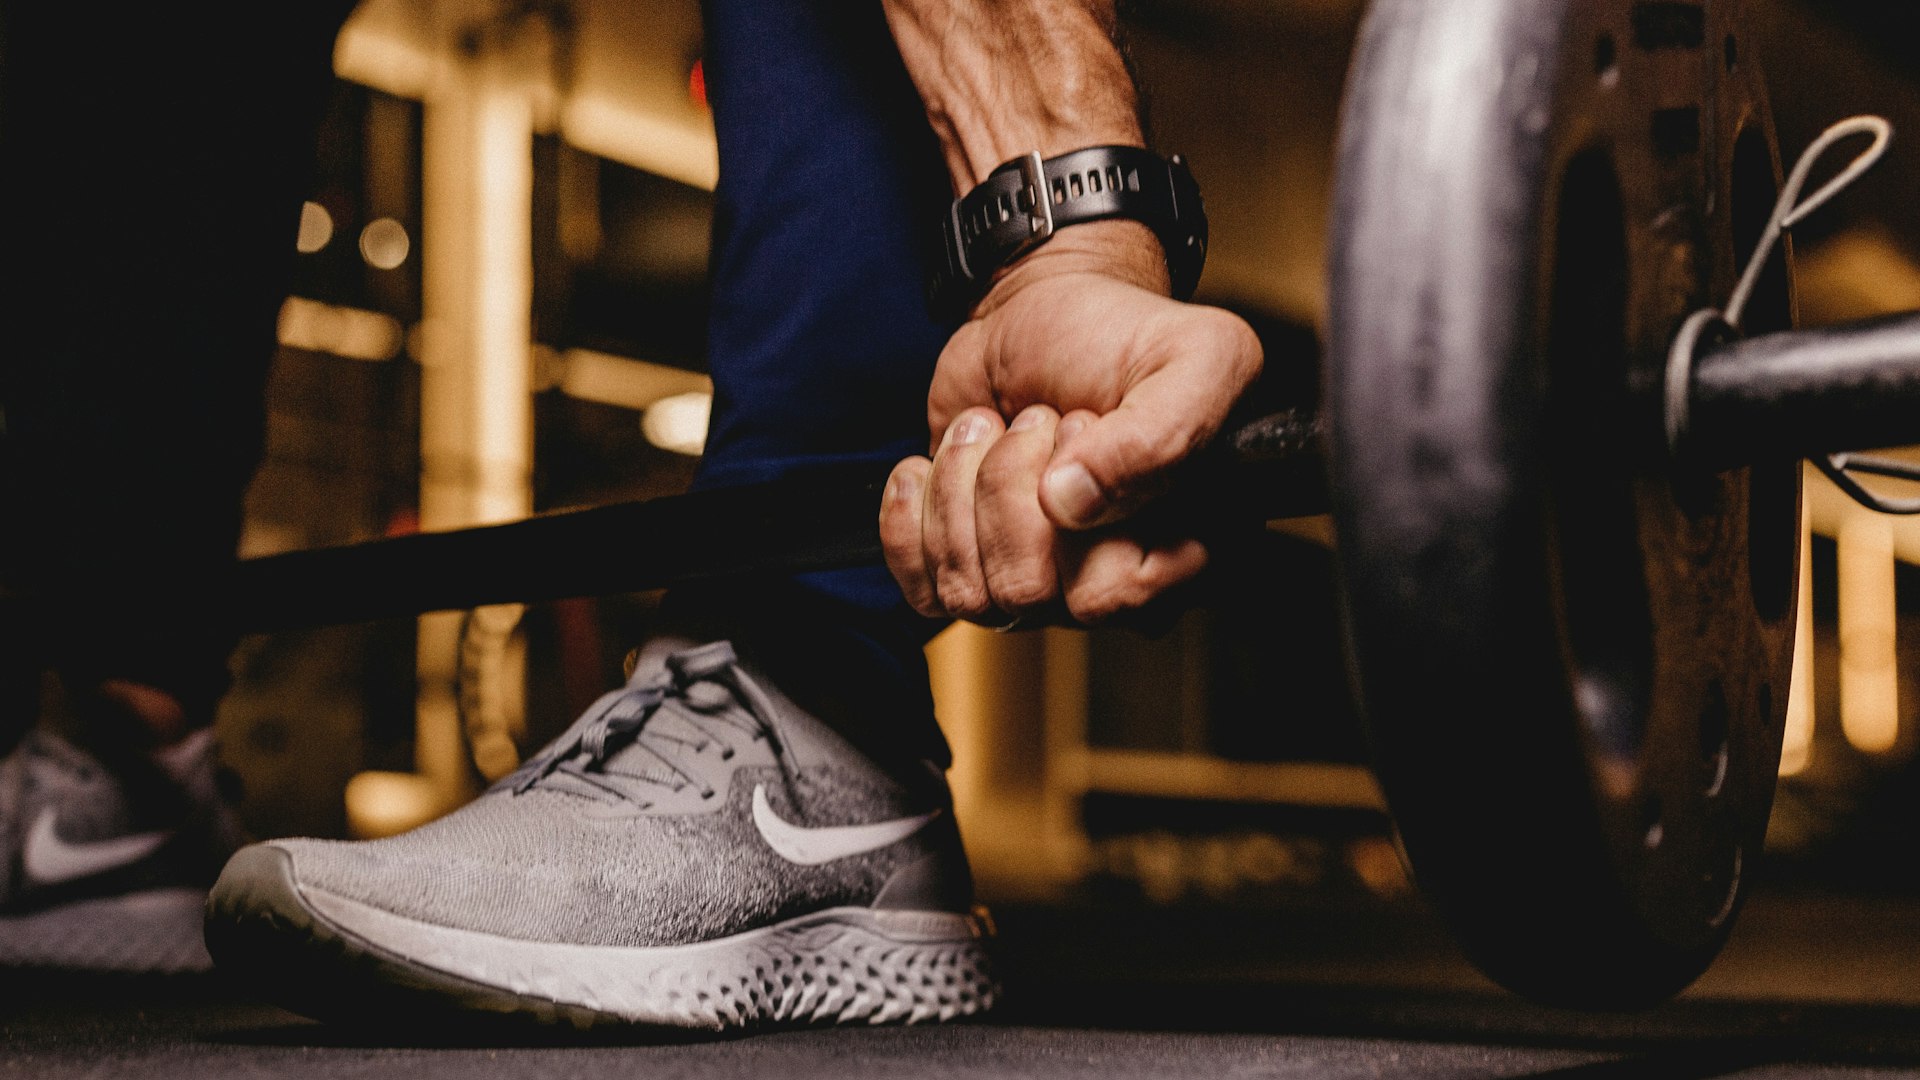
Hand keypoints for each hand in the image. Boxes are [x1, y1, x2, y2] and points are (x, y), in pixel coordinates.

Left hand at [879, 222, 1262, 626]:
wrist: (1047, 311)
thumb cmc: (1127, 337)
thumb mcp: (1193, 359)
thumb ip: (1159, 436)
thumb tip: (1067, 504)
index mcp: (1178, 552)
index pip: (1113, 594)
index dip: (1084, 512)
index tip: (1085, 426)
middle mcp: (1104, 579)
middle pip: (1027, 591)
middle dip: (1009, 485)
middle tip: (1037, 418)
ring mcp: (1034, 578)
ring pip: (969, 591)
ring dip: (960, 487)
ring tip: (991, 427)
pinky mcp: (967, 562)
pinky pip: (920, 590)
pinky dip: (909, 517)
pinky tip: (933, 465)